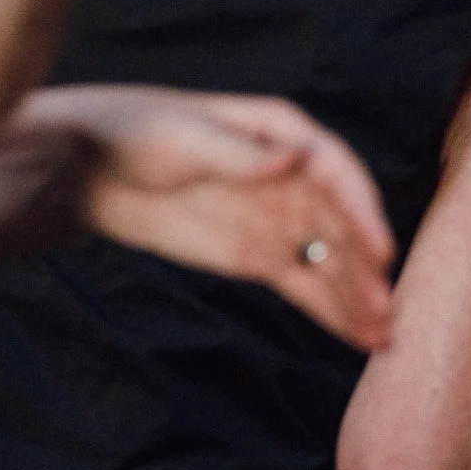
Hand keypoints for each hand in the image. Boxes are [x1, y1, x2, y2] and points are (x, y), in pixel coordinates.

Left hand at [0, 86, 398, 350]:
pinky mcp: (255, 253)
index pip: (336, 172)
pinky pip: (301, 283)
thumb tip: (295, 160)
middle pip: (339, 223)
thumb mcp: (181, 137)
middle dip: (364, 268)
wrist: (84, 169)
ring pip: (327, 259)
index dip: (363, 210)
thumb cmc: (133, 132)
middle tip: (386, 313)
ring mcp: (276, 216)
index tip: (380, 251)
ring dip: (354, 296)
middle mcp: (292, 174)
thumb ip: (240, 154)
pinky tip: (354, 336)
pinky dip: (327, 308)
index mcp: (283, 132)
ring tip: (381, 338)